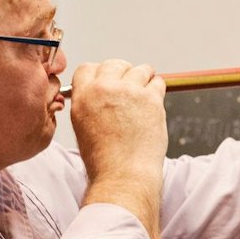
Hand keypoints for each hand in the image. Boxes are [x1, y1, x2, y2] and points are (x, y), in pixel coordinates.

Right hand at [69, 58, 167, 190]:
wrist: (123, 174)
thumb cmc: (104, 159)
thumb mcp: (82, 126)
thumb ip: (89, 103)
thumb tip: (100, 91)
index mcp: (83, 96)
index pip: (88, 68)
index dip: (100, 74)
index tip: (109, 82)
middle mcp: (104, 88)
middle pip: (115, 64)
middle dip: (123, 73)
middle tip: (129, 89)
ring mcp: (129, 91)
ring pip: (140, 69)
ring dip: (143, 80)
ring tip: (142, 98)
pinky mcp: (151, 98)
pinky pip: (158, 82)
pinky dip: (157, 89)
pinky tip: (153, 104)